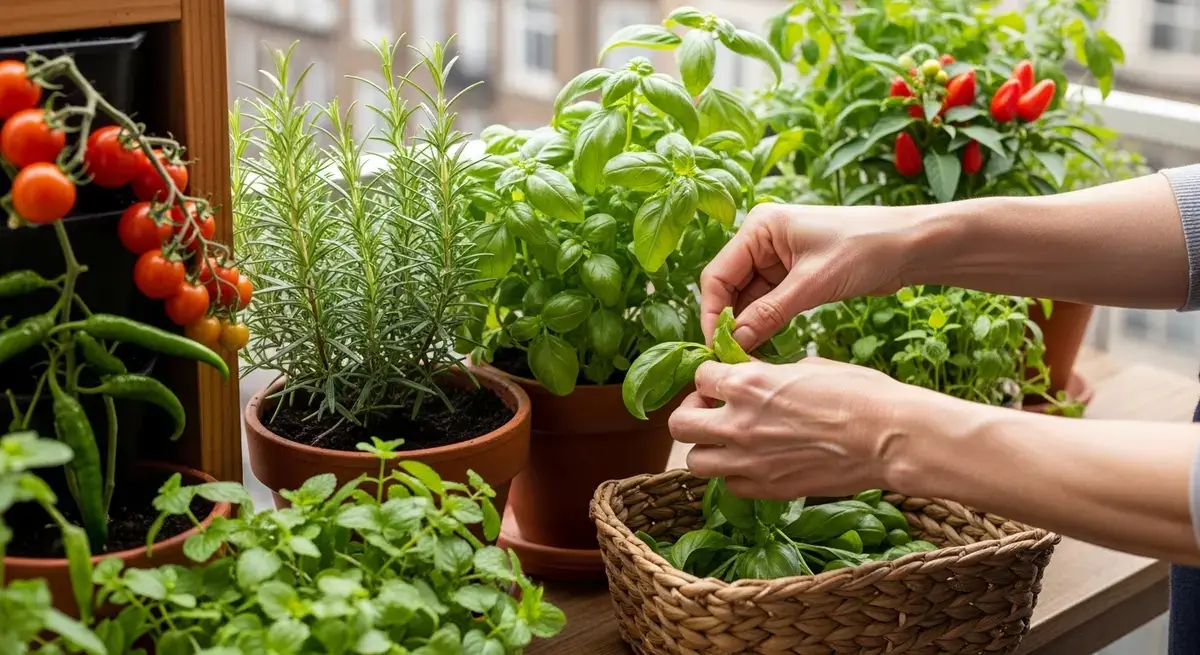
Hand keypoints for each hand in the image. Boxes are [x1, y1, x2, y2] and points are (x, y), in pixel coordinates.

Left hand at [669, 357, 950, 499]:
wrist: (890, 437)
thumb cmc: (859, 393)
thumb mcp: (807, 366)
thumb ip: (768, 374)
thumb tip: (754, 377)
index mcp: (747, 383)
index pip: (699, 376)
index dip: (710, 377)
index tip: (722, 381)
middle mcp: (738, 423)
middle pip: (680, 424)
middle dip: (692, 414)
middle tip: (712, 412)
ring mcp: (749, 461)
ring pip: (694, 461)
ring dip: (707, 448)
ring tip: (729, 441)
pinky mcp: (768, 490)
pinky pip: (729, 486)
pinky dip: (734, 474)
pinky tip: (754, 463)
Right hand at [700, 202, 922, 350]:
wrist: (909, 246)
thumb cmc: (864, 250)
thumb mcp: (813, 284)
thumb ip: (769, 313)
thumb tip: (734, 343)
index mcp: (759, 228)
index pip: (718, 275)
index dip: (712, 313)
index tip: (717, 348)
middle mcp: (761, 240)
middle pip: (729, 288)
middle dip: (729, 322)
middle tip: (731, 359)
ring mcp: (776, 259)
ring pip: (747, 299)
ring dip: (747, 327)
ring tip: (748, 358)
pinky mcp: (792, 276)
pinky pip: (767, 304)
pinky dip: (765, 325)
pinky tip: (765, 347)